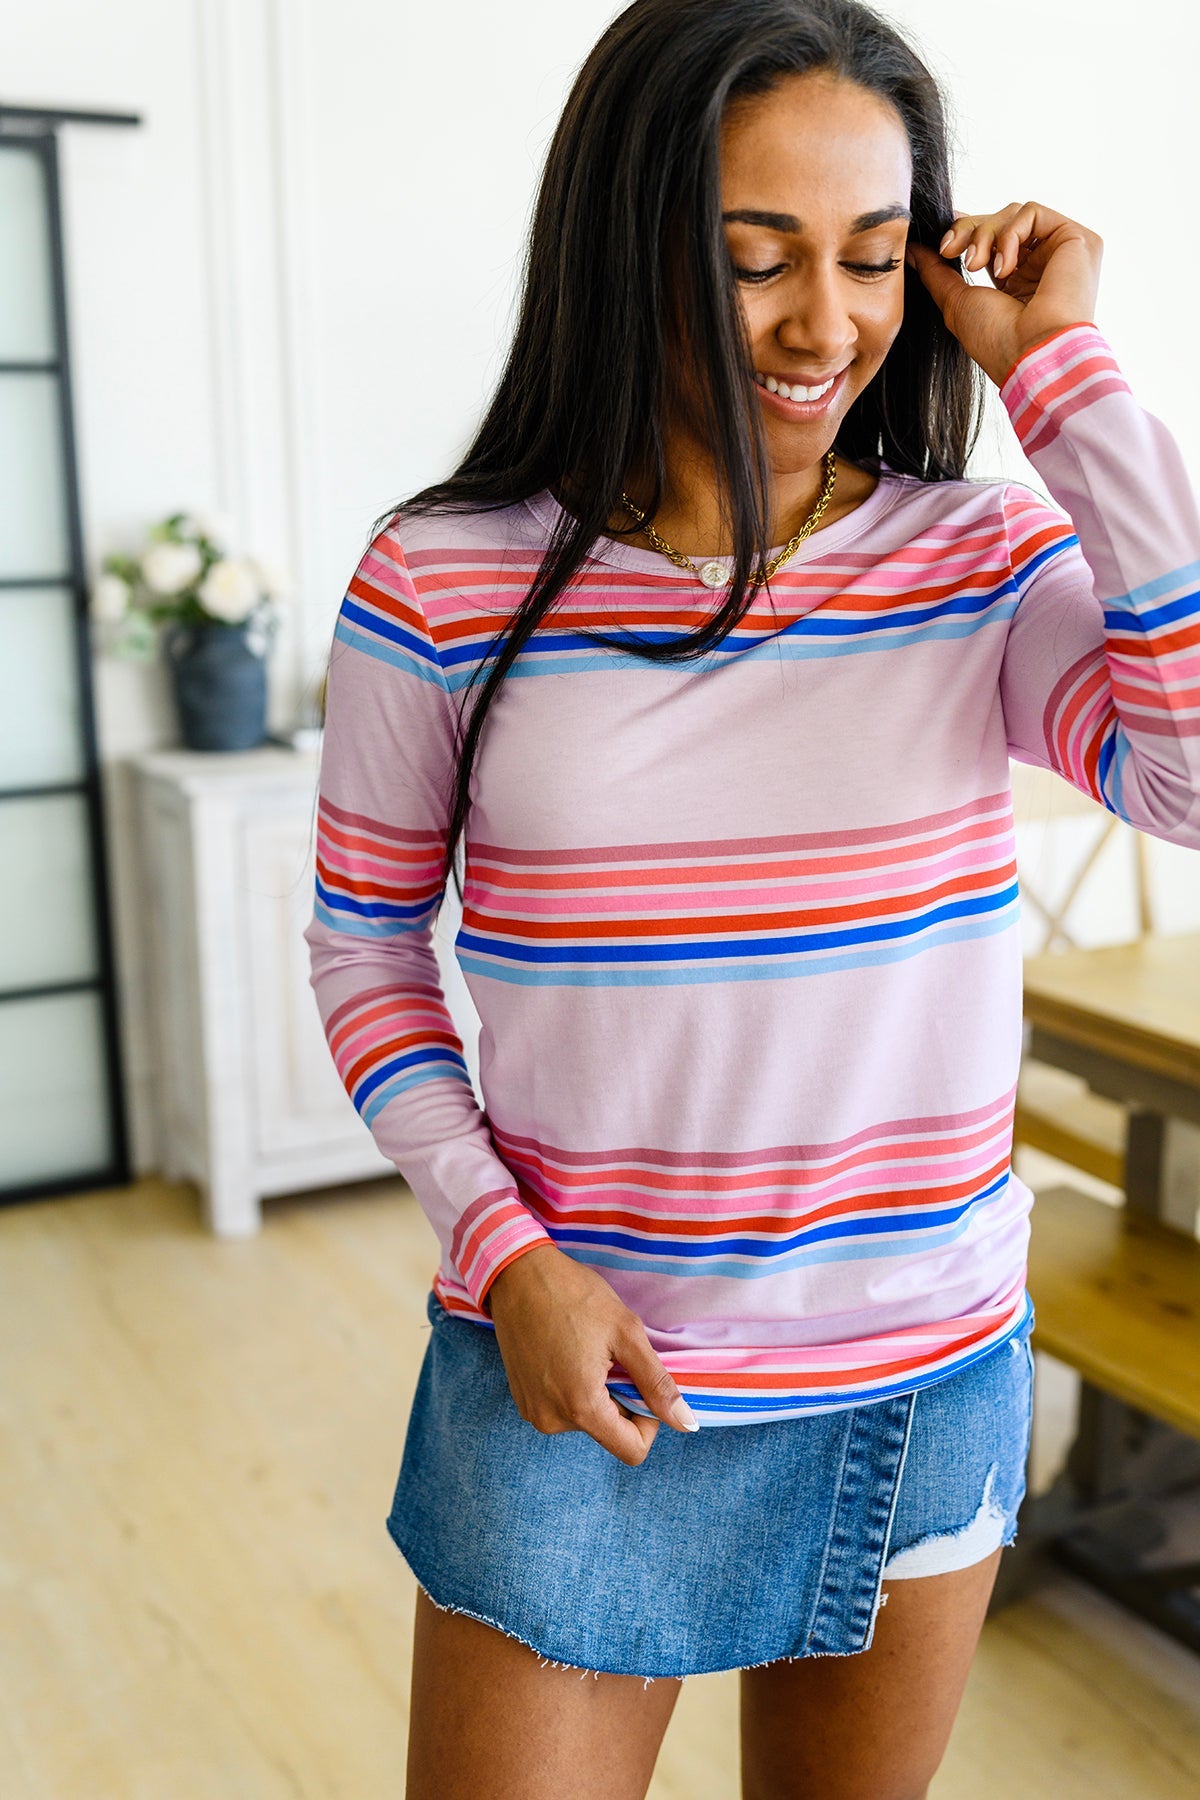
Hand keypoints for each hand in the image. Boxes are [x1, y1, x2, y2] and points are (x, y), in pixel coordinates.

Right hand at [485, 1243, 699, 1465]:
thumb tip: (687, 1423)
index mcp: (581, 1407)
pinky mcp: (522, 1400)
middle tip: (609, 1355)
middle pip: (609, 1433)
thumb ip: (657, 1383)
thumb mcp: (626, 1333)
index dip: (649, 1422)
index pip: (632, 1451)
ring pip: (586, 1421)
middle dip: (620, 1400)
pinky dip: (574, 1389)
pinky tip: (566, 1352)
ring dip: (596, 1393)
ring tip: (584, 1350)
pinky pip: (563, 1410)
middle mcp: (552, 1420)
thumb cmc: (575, 1296)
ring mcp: (533, 1412)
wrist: (519, 1274)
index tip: (640, 1382)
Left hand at [906, 201, 1102, 387]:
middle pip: (999, 221)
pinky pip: (1033, 212)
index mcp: (1017, 280)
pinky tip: (1005, 267)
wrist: (1032, 354)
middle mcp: (1040, 264)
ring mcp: (1059, 252)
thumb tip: (913, 250)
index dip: (965, 232)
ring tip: (978, 267)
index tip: (943, 243)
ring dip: (986, 234)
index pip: (991, 239)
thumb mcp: (956, 303)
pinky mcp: (1078, 240)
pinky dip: (1009, 233)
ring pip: (1013, 213)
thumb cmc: (997, 341)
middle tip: (950, 252)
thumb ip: (936, 272)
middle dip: (968, 231)